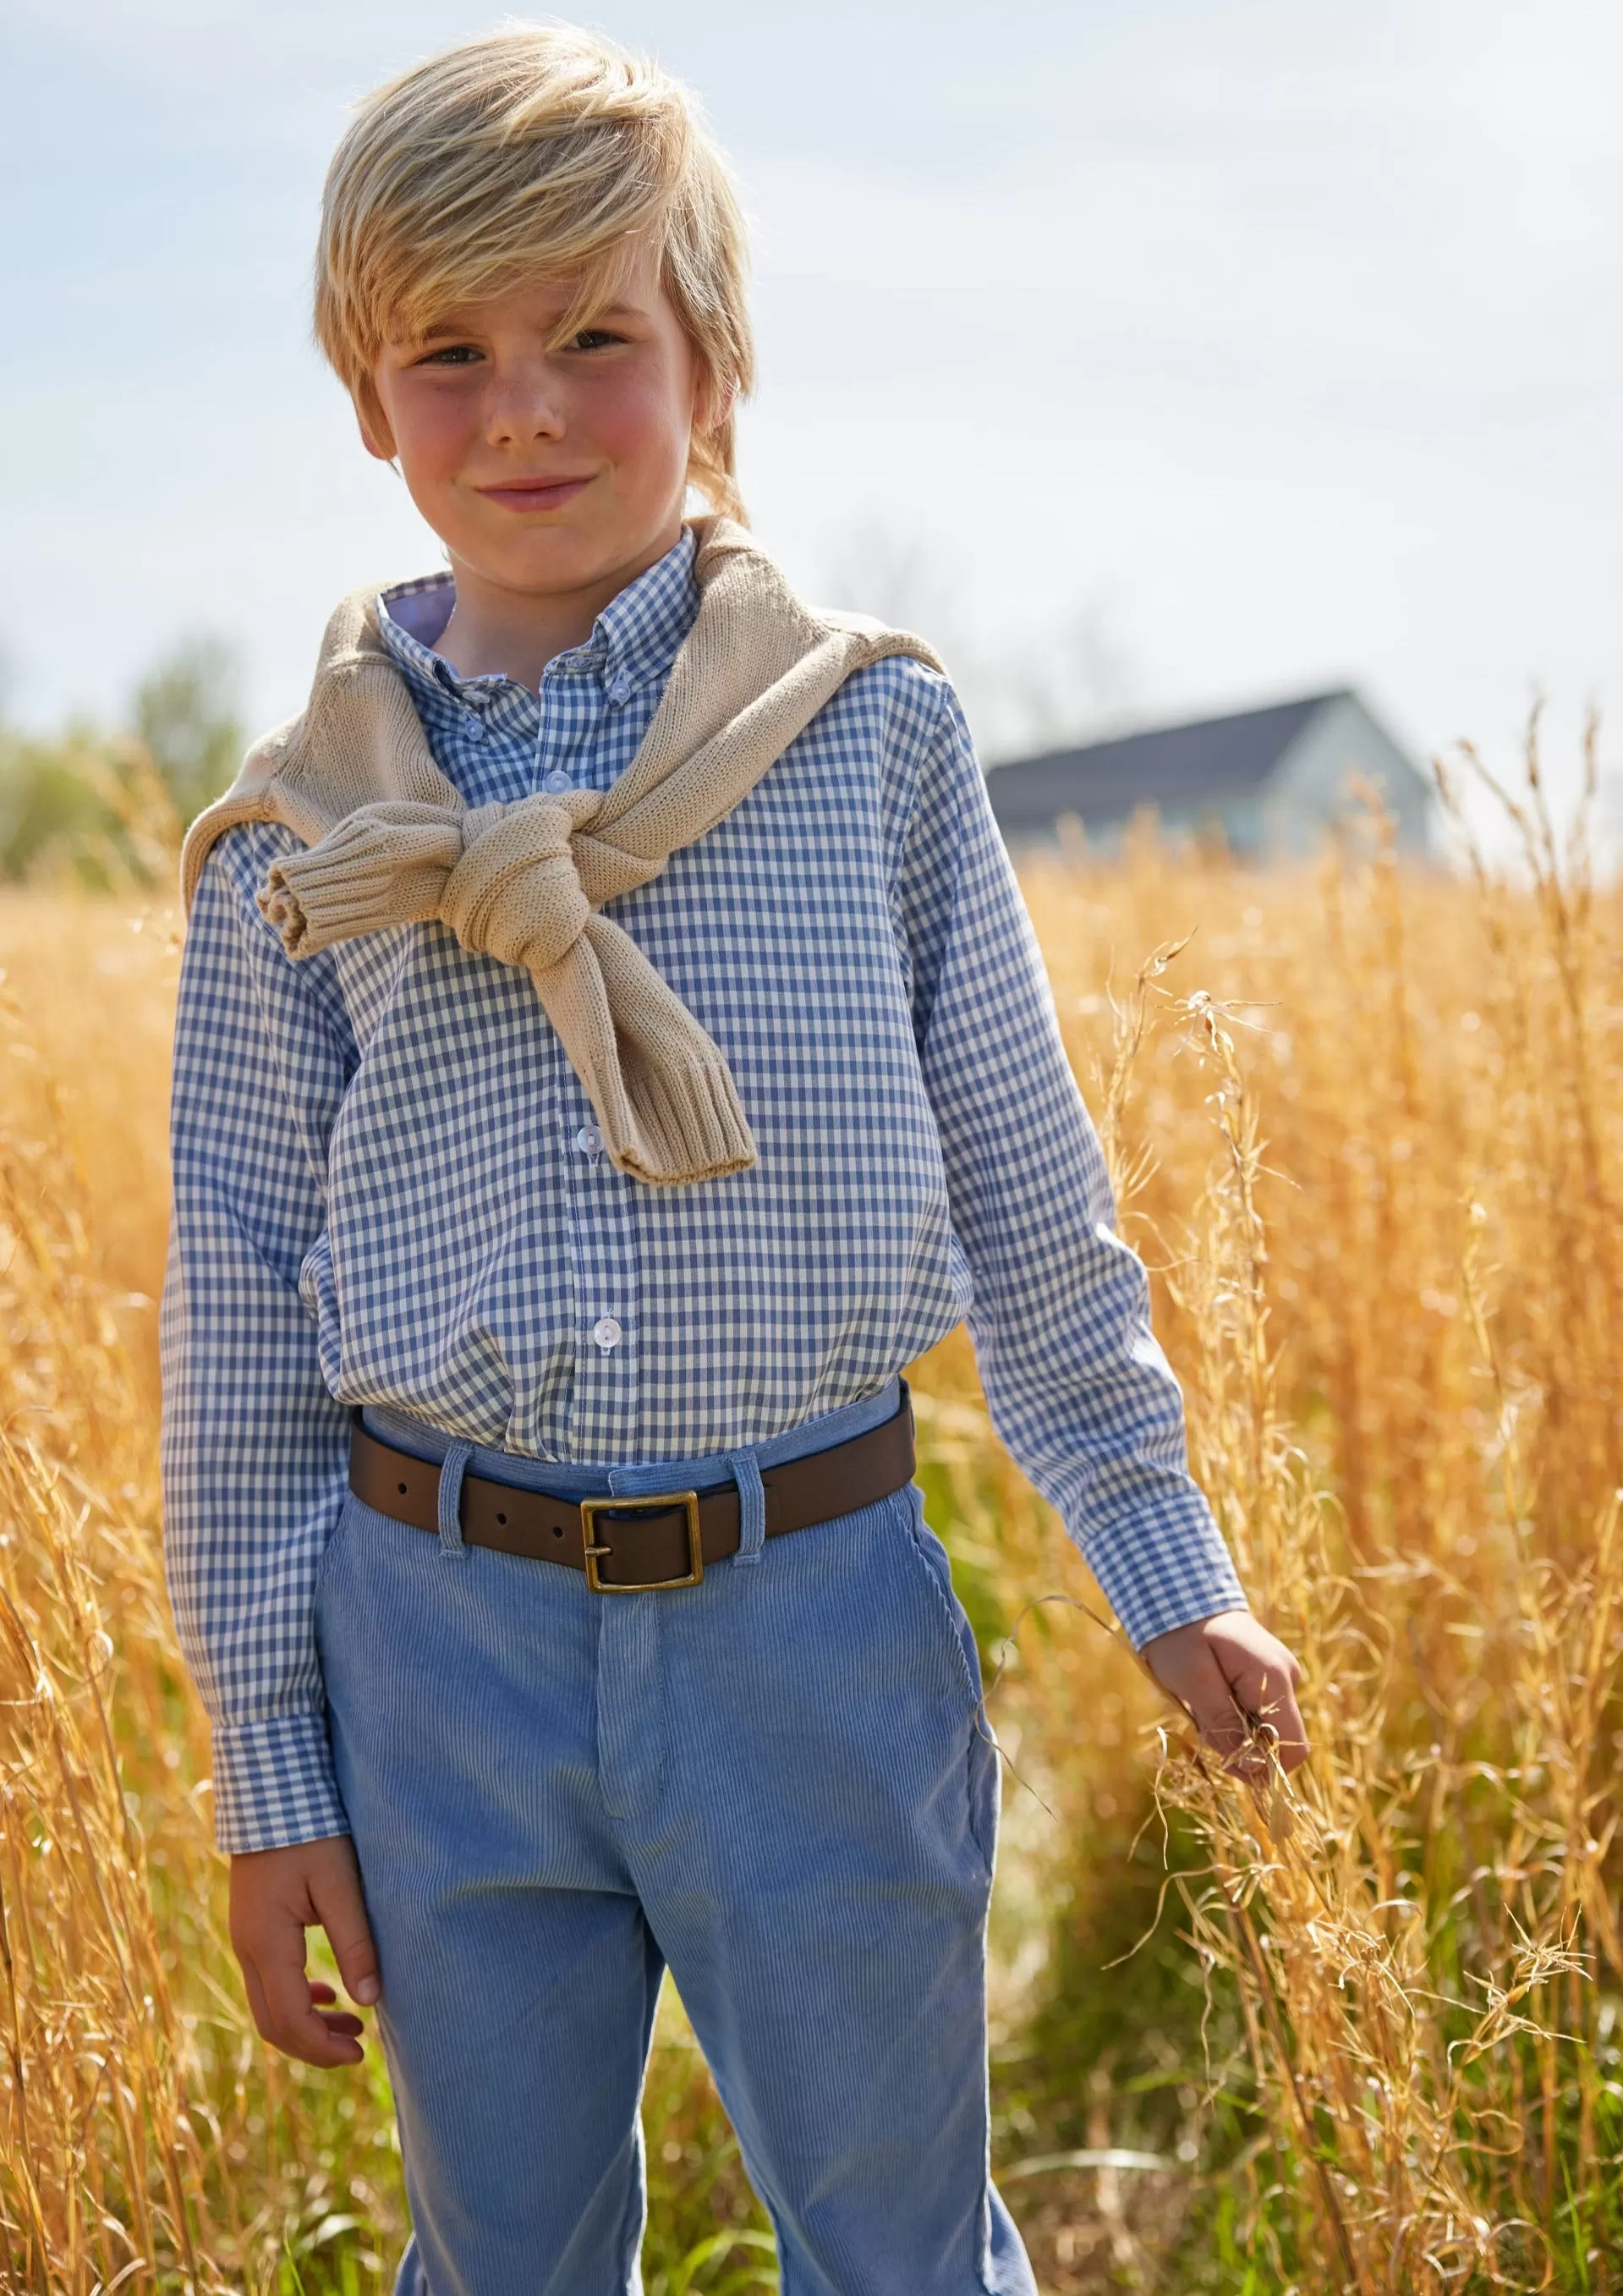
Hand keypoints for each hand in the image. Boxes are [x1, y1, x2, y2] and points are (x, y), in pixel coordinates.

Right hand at [229, 1832, 380, 2067]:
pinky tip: (327, 1992)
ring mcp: (244, 1939)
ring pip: (268, 2005)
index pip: (288, 2019)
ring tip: (353, 2025)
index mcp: (266, 1942)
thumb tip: (370, 2000)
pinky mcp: (253, 1929)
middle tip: (359, 2049)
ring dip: (307, 2023)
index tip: (360, 2053)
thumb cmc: (311, 1831)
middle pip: (272, 2023)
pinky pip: (268, 1981)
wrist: (272, 1792)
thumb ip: (355, 1942)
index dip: (322, 2047)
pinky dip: (296, 1998)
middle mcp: (246, 1948)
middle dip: (314, 2045)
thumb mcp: (340, 1884)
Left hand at [1139, 1609, 1307, 1776]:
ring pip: (1263, 1731)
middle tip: (1201, 1722)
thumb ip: (1225, 1725)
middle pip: (1276, 1743)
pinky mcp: (1267, 1679)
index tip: (1225, 1756)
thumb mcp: (1195, 1682)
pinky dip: (1231, 1717)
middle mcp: (1287, 1680)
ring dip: (1230, 1731)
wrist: (1180, 1596)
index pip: (1294, 1749)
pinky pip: (1256, 1715)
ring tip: (1200, 1704)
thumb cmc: (1182, 1637)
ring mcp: (1279, 1679)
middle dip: (1239, 1747)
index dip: (1263, 1766)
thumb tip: (1254, 1770)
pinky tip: (1208, 1699)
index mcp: (1275, 1680)